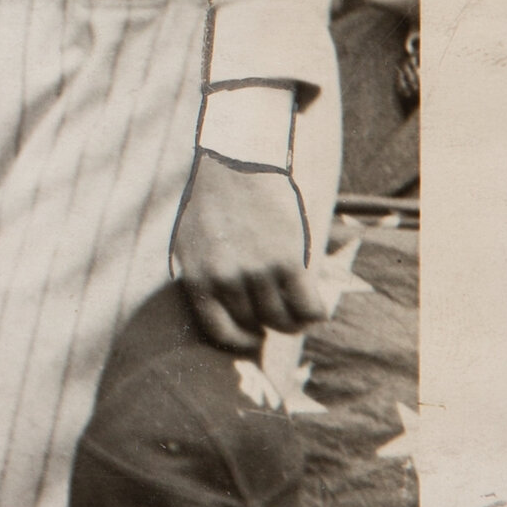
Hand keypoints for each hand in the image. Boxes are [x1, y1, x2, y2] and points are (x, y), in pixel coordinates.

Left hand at [171, 151, 327, 351]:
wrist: (236, 165)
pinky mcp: (288, 260)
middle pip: (255, 323)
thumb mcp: (188, 243)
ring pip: (282, 319)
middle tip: (280, 320)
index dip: (240, 341)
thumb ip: (199, 278)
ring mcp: (257, 272)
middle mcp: (226, 280)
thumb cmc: (210, 203)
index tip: (253, 339)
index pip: (220, 331)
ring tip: (300, 318)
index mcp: (198, 278)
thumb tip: (214, 312)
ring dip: (294, 323)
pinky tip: (318, 312)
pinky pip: (307, 304)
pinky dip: (315, 313)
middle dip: (268, 325)